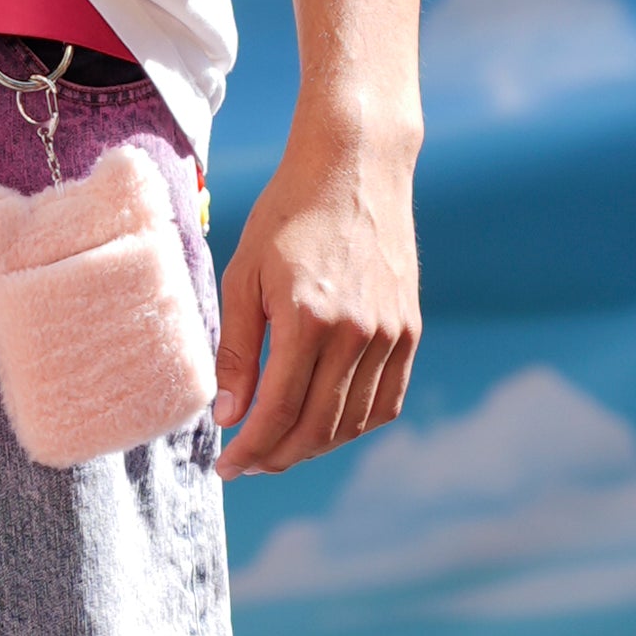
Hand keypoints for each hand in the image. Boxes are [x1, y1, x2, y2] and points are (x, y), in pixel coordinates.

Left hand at [215, 113, 420, 476]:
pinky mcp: (409, 330)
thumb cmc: (287, 216)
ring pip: (353, 423)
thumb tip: (228, 417)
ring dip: (313, 446)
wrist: (355, 167)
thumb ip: (237, 352)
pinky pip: (385, 401)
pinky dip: (355, 425)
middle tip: (247, 463)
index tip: (225, 467)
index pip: (277, 413)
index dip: (248, 450)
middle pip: (316, 428)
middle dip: (276, 457)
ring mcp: (390, 334)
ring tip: (280, 446)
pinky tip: (325, 424)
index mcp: (309, 320)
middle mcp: (357, 334)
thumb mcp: (244, 277)